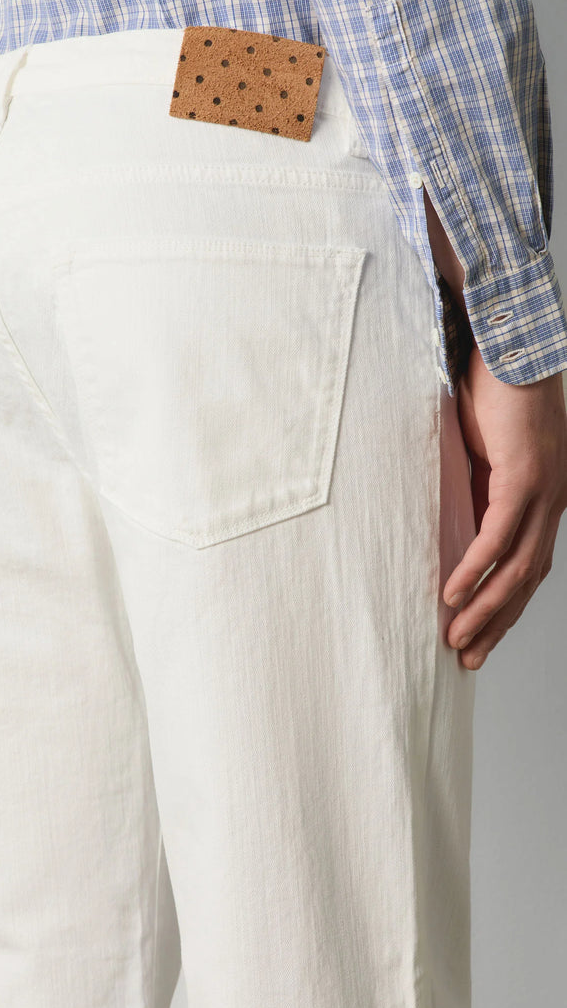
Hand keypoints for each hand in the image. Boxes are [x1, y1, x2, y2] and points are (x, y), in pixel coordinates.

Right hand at [443, 344, 566, 668]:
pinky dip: (474, 570)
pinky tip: (452, 596)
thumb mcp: (484, 458)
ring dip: (485, 610)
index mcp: (547, 500)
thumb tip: (455, 523)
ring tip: (457, 640)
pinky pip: (496, 537)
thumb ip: (478, 493)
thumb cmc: (493, 396)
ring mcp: (544, 492)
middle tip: (468, 658)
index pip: (529, 568)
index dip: (505, 608)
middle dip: (496, 624)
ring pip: (516, 569)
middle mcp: (554, 502)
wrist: (509, 348)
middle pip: (527, 580)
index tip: (479, 636)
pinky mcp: (523, 478)